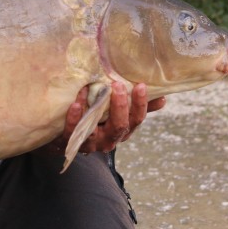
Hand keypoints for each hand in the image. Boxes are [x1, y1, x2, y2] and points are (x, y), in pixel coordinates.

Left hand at [43, 81, 165, 154]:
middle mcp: (109, 139)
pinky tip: (74, 104)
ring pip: (95, 131)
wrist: (65, 137)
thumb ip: (135, 106)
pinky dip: (74, 118)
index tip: (141, 85)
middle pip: (120, 126)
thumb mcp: (116, 113)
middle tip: (117, 85)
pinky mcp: (71, 142)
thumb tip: (162, 98)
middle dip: (120, 106)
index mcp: (122, 130)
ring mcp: (91, 143)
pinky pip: (73, 132)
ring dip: (93, 110)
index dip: (140, 104)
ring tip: (89, 90)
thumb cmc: (95, 120)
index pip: (136, 119)